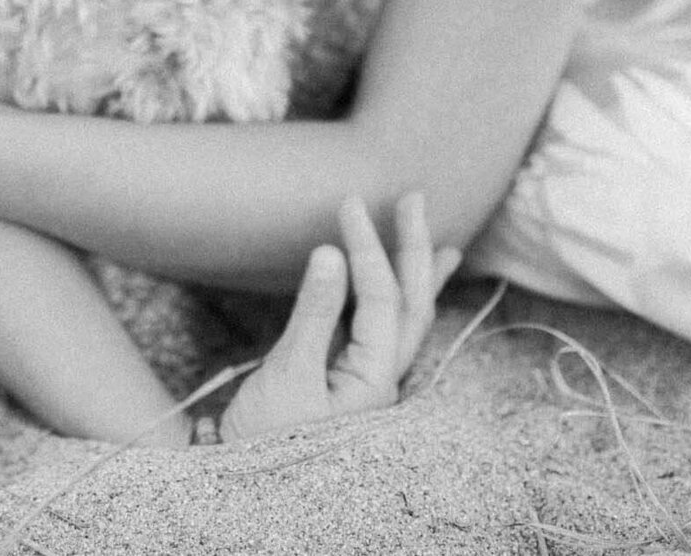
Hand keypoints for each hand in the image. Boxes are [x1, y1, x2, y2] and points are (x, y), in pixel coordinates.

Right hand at [218, 193, 459, 440]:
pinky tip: (398, 292)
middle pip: (413, 307)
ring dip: (421, 279)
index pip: (382, 299)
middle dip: (414, 251)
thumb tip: (331, 252)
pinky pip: (387, 335)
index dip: (367, 246)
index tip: (348, 202)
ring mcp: (371, 387)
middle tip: (413, 198)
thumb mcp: (287, 377)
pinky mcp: (352, 388)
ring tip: (443, 248)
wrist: (247, 493)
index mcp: (374, 382)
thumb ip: (314, 314)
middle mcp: (384, 383)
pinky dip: (397, 305)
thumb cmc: (263, 442)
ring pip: (408, 323)